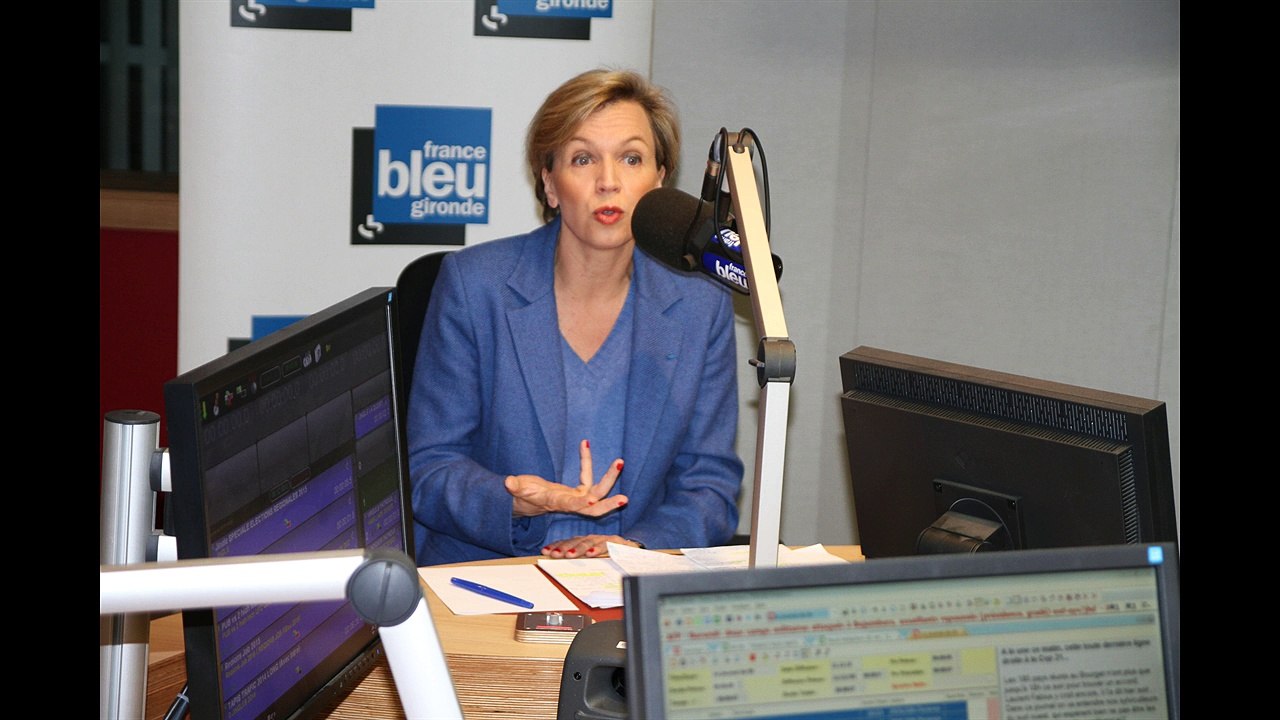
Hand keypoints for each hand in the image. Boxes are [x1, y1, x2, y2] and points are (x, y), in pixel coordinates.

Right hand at [505, 439, 627, 516]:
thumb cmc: (521, 495)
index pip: (570, 505)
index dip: (580, 503)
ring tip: (619, 461)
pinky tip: (584, 443)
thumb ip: (514, 486)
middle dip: (609, 503)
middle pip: (594, 506)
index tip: (591, 500)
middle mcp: (569, 502)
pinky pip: (587, 476)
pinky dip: (586, 460)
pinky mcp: (577, 490)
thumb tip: (508, 481)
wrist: (524, 502)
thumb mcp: (516, 490)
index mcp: (555, 503)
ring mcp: (575, 497)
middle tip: (625, 498)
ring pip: (597, 491)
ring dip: (609, 477)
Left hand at [541, 534, 637, 558]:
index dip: (557, 546)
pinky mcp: (618, 544)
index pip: (569, 543)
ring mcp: (606, 540)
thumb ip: (580, 562)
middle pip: (576, 541)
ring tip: (568, 555)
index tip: (545, 551)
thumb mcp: (594, 561)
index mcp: (586, 543)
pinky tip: (591, 554)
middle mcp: (594, 539)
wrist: (638, 556)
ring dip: (578, 549)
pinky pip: (607, 546)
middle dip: (564, 548)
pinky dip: (598, 549)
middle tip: (553, 554)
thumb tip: (560, 563)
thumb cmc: (614, 559)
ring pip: (589, 542)